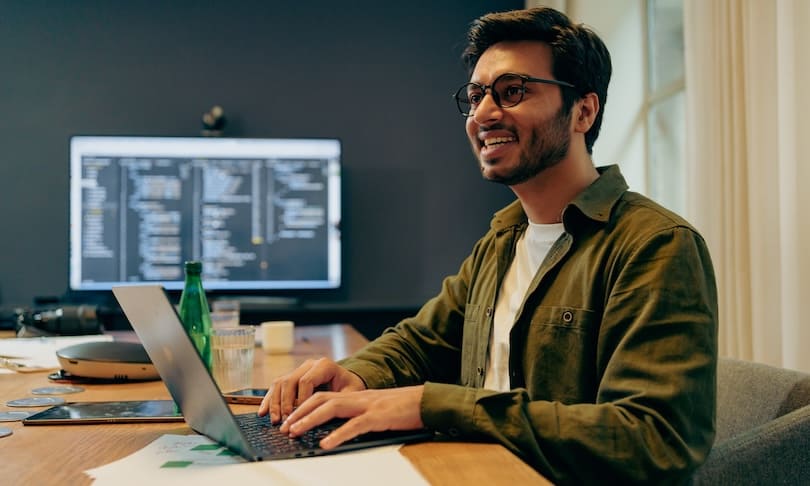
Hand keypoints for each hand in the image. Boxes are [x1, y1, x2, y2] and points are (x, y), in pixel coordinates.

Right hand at [257, 357, 365, 422]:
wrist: (348, 382)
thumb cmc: (351, 389)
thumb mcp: (351, 393)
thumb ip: (341, 401)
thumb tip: (326, 416)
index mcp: (324, 365)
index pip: (306, 381)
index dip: (301, 400)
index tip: (301, 417)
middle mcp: (309, 365)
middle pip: (290, 381)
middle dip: (286, 404)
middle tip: (286, 422)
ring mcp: (298, 370)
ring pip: (280, 384)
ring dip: (275, 403)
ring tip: (276, 421)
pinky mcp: (292, 378)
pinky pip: (276, 387)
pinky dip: (269, 400)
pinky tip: (263, 413)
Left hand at [281, 385, 424, 449]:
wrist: (426, 401)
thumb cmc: (402, 408)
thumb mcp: (375, 410)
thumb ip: (356, 415)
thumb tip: (336, 429)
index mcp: (355, 397)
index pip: (323, 396)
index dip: (303, 406)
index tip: (289, 419)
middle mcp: (358, 398)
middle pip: (321, 399)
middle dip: (300, 412)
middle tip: (285, 427)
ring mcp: (368, 406)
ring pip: (332, 408)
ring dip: (310, 420)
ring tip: (295, 432)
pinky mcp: (379, 417)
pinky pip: (354, 425)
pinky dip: (338, 435)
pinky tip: (326, 444)